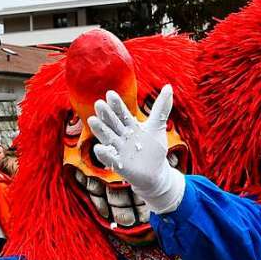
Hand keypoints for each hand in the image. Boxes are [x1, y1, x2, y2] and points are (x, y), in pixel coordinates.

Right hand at [88, 84, 184, 213]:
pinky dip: (104, 154)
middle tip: (99, 104)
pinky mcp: (119, 164)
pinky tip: (99, 148)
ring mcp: (119, 150)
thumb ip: (161, 107)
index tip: (110, 94)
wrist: (156, 172)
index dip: (117, 105)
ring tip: (92, 120)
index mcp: (130, 126)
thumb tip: (169, 86)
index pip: (122, 113)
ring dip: (100, 130)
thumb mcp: (157, 126)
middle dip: (106, 115)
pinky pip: (110, 158)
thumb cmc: (154, 149)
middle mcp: (121, 137)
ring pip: (108, 138)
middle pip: (112, 124)